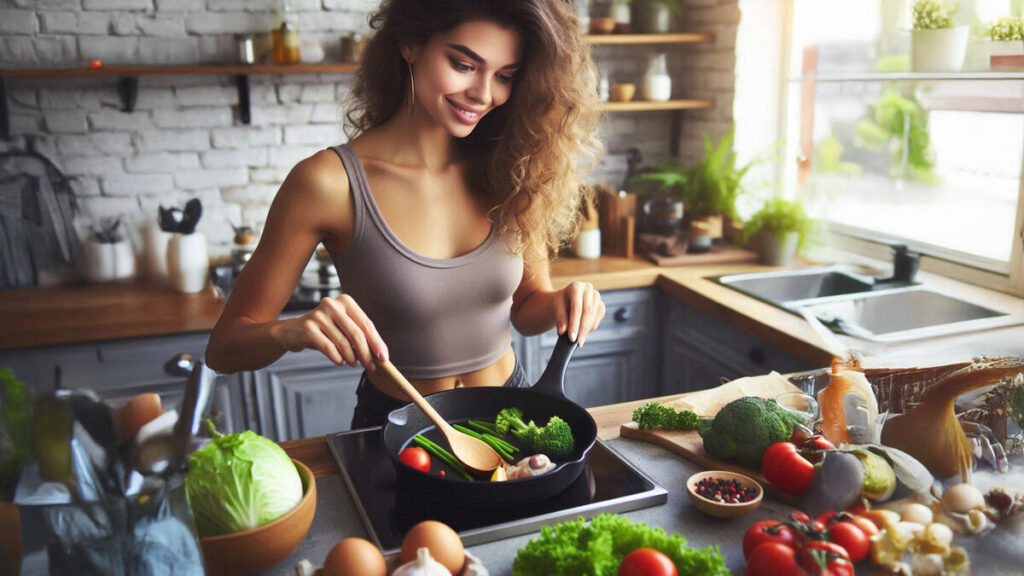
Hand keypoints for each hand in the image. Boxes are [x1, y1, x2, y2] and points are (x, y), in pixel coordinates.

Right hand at [273, 294, 388, 368]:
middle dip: (366, 353)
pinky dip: (337, 358)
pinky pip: (328, 348)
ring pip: (343, 343)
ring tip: (354, 364)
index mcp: (345, 301)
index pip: (366, 324)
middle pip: (356, 334)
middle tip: (371, 366)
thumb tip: (379, 355)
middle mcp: (332, 305)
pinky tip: (340, 362)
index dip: (376, 342)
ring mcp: (319, 315)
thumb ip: (359, 336)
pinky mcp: (308, 327)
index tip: (384, 357)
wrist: (292, 331)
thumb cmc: (323, 330)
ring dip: (352, 358)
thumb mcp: (342, 327)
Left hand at [552, 281, 604, 346]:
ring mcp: (596, 296)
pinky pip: (599, 318)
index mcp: (576, 286)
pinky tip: (584, 332)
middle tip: (577, 343)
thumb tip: (563, 332)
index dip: (574, 323)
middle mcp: (588, 288)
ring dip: (587, 330)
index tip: (571, 337)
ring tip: (579, 340)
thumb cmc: (560, 303)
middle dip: (582, 329)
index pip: (576, 307)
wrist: (565, 300)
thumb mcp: (556, 308)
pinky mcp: (601, 304)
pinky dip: (591, 327)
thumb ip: (560, 319)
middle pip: (587, 312)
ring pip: (594, 316)